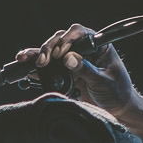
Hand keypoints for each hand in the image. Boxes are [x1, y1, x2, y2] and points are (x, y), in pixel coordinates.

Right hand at [13, 24, 136, 119]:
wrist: (117, 109)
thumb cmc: (117, 92)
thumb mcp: (104, 82)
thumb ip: (86, 70)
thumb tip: (68, 58)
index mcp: (98, 45)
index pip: (80, 33)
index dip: (67, 40)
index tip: (60, 54)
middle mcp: (84, 49)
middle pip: (61, 39)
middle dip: (49, 47)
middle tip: (43, 61)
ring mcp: (73, 59)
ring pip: (52, 50)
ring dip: (38, 53)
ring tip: (25, 58)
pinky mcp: (64, 71)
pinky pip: (48, 65)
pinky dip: (35, 64)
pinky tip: (24, 62)